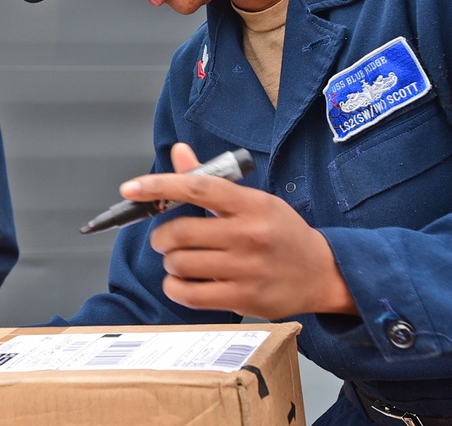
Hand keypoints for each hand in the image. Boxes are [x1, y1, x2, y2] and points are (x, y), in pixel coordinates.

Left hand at [120, 143, 358, 319]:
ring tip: (181, 260)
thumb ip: (210, 180)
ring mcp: (246, 268)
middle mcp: (248, 234)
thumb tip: (178, 152)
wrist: (322, 272)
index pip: (196, 188)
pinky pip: (189, 294)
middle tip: (166, 240)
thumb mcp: (253, 200)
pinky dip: (174, 287)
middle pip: (180, 232)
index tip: (130, 188)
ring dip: (170, 262)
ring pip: (179, 264)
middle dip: (161, 237)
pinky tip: (180, 282)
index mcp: (249, 203)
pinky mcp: (243, 298)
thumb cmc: (281, 232)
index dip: (158, 185)